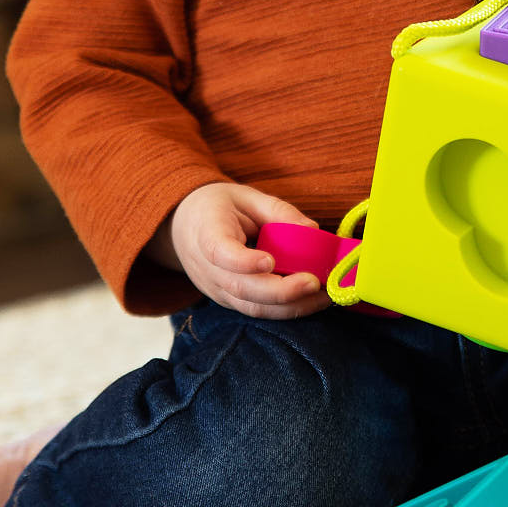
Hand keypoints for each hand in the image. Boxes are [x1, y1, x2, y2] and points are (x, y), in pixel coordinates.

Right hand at [162, 181, 330, 318]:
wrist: (183, 226)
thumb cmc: (218, 207)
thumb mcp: (246, 196)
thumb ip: (278, 210)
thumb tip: (313, 229)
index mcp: (206, 234)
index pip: (220, 253)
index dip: (244, 261)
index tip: (270, 261)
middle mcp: (207, 269)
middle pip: (241, 288)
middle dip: (281, 291)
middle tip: (315, 282)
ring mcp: (216, 289)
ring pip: (252, 307)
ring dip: (291, 306)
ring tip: (325, 296)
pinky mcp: (228, 301)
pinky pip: (256, 310)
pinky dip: (286, 309)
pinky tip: (312, 301)